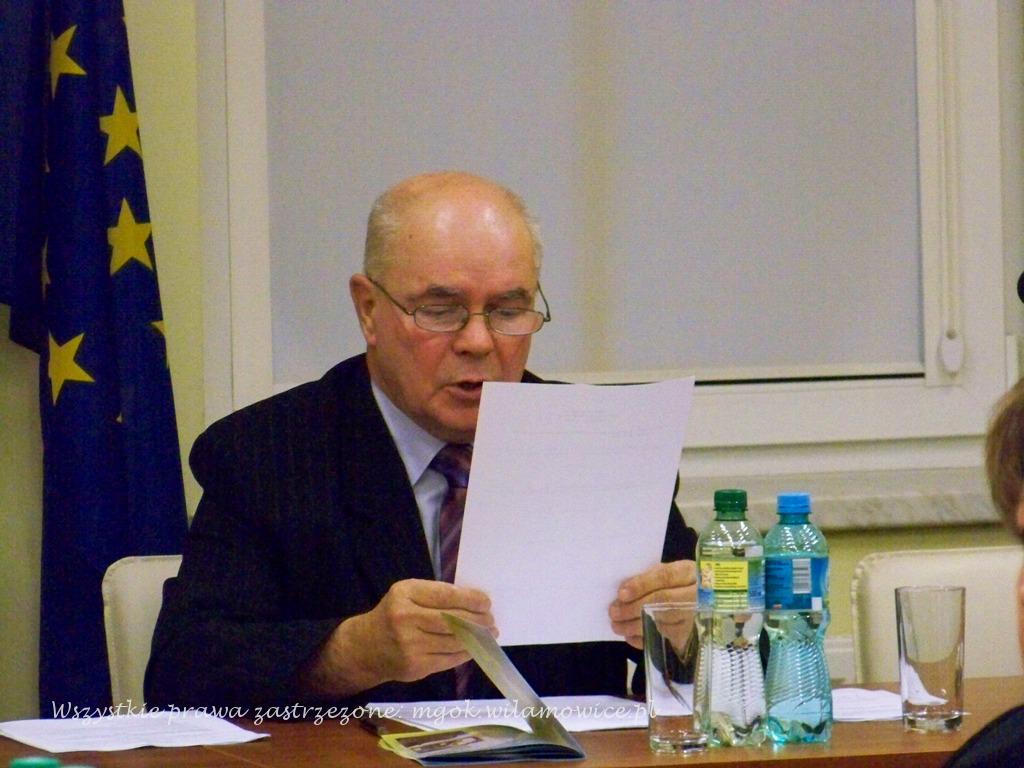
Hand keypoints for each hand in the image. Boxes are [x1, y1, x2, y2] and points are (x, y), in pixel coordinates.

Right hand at [300, 579, 495, 696]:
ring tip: (488, 633)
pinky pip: (449, 659)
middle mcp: (405, 618)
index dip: (471, 599)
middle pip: (452, 620)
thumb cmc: (393, 614)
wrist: (365, 648)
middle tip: (491, 620)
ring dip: (476, 638)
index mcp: (405, 594)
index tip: (486, 602)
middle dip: (477, 620)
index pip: (446, 596)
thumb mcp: (408, 594)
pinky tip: (473, 647)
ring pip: (453, 642)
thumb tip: (475, 602)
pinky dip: (465, 653)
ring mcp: (410, 645)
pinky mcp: (415, 667)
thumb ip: (436, 595)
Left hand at [607, 560, 696, 648]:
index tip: (621, 594)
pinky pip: (665, 640)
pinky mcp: (692, 638)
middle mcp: (698, 595)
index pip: (665, 577)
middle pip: (663, 602)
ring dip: (635, 626)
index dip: (642, 585)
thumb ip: (653, 577)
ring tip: (617, 625)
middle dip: (634, 608)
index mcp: (691, 573)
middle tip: (614, 612)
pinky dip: (644, 639)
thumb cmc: (685, 585)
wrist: (711, 604)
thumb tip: (626, 588)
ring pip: (663, 623)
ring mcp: (697, 619)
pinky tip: (630, 636)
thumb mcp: (674, 573)